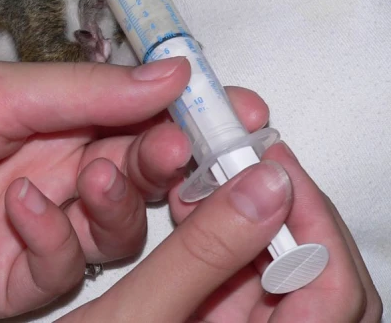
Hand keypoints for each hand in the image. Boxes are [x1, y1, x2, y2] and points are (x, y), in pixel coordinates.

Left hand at [0, 56, 270, 319]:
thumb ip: (87, 91)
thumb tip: (177, 71)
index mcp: (56, 122)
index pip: (144, 123)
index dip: (190, 120)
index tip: (235, 111)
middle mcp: (54, 176)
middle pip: (142, 182)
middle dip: (169, 167)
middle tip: (183, 152)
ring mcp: (33, 233)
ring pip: (112, 234)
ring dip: (117, 204)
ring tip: (96, 174)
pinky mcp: (4, 281)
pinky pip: (57, 272)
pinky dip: (52, 241)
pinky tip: (21, 206)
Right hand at [65, 142, 382, 321]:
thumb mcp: (135, 315)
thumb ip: (201, 253)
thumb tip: (263, 187)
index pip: (334, 292)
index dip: (314, 220)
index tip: (273, 165)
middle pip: (319, 279)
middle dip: (285, 212)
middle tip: (250, 162)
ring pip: (279, 273)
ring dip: (250, 218)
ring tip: (213, 175)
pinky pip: (240, 277)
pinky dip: (221, 235)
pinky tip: (189, 204)